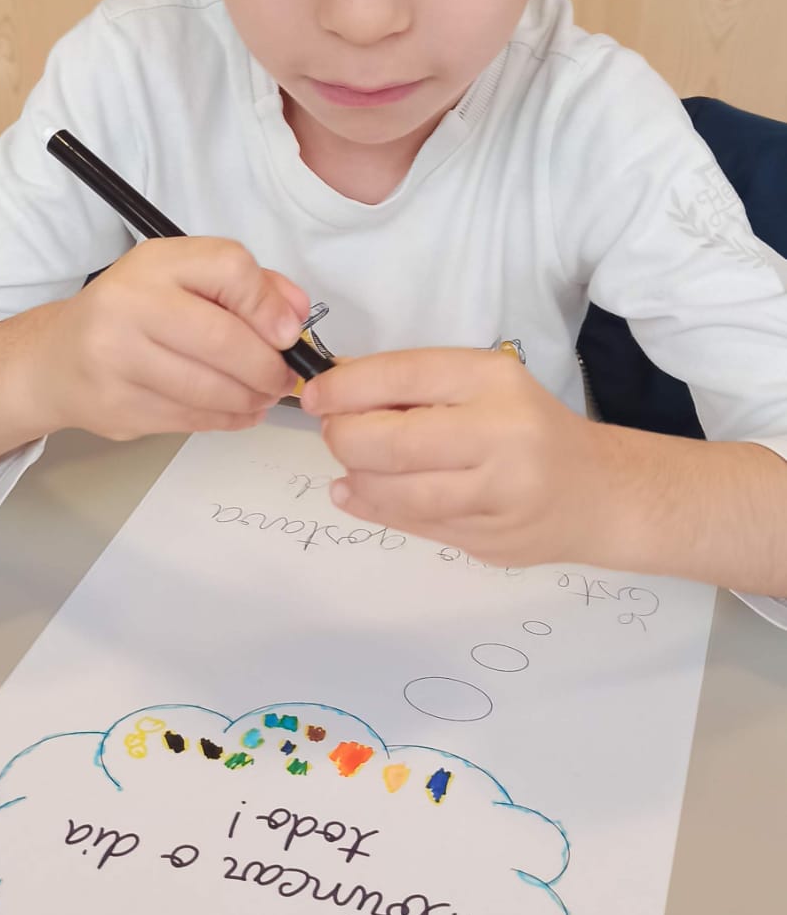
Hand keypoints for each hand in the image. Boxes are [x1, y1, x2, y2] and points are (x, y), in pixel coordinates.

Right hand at [31, 238, 307, 440]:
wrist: (55, 359)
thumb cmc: (130, 313)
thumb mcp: (180, 279)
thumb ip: (245, 287)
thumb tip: (296, 314)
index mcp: (153, 263)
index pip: (229, 268)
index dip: (269, 303)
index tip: (288, 332)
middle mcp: (128, 304)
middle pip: (224, 338)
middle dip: (268, 366)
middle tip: (283, 377)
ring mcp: (116, 359)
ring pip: (210, 389)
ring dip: (251, 398)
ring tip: (263, 395)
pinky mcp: (116, 407)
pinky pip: (191, 419)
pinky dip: (227, 419)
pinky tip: (238, 411)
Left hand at [302, 347, 609, 566]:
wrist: (598, 493)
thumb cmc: (529, 427)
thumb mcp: (485, 386)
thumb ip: (417, 388)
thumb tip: (335, 390)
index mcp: (495, 381)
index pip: (404, 375)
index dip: (346, 387)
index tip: (315, 395)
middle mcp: (502, 435)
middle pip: (393, 441)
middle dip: (345, 438)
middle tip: (334, 434)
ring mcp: (498, 494)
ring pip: (398, 492)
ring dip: (357, 478)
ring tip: (350, 465)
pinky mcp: (490, 539)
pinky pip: (415, 524)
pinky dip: (375, 507)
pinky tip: (358, 493)